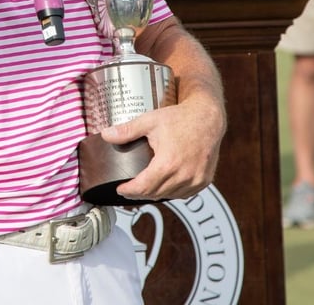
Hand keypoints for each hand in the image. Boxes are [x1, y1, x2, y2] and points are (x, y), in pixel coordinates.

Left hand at [101, 84, 225, 201]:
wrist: (208, 117)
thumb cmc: (181, 118)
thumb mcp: (150, 121)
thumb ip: (127, 130)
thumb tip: (106, 135)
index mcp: (168, 163)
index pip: (143, 187)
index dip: (129, 191)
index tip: (121, 189)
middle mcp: (183, 175)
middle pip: (154, 194)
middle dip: (139, 193)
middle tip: (129, 189)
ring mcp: (195, 180)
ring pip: (169, 196)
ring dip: (155, 194)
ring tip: (145, 188)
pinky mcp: (204, 180)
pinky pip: (184, 194)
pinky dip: (172, 192)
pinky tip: (165, 186)